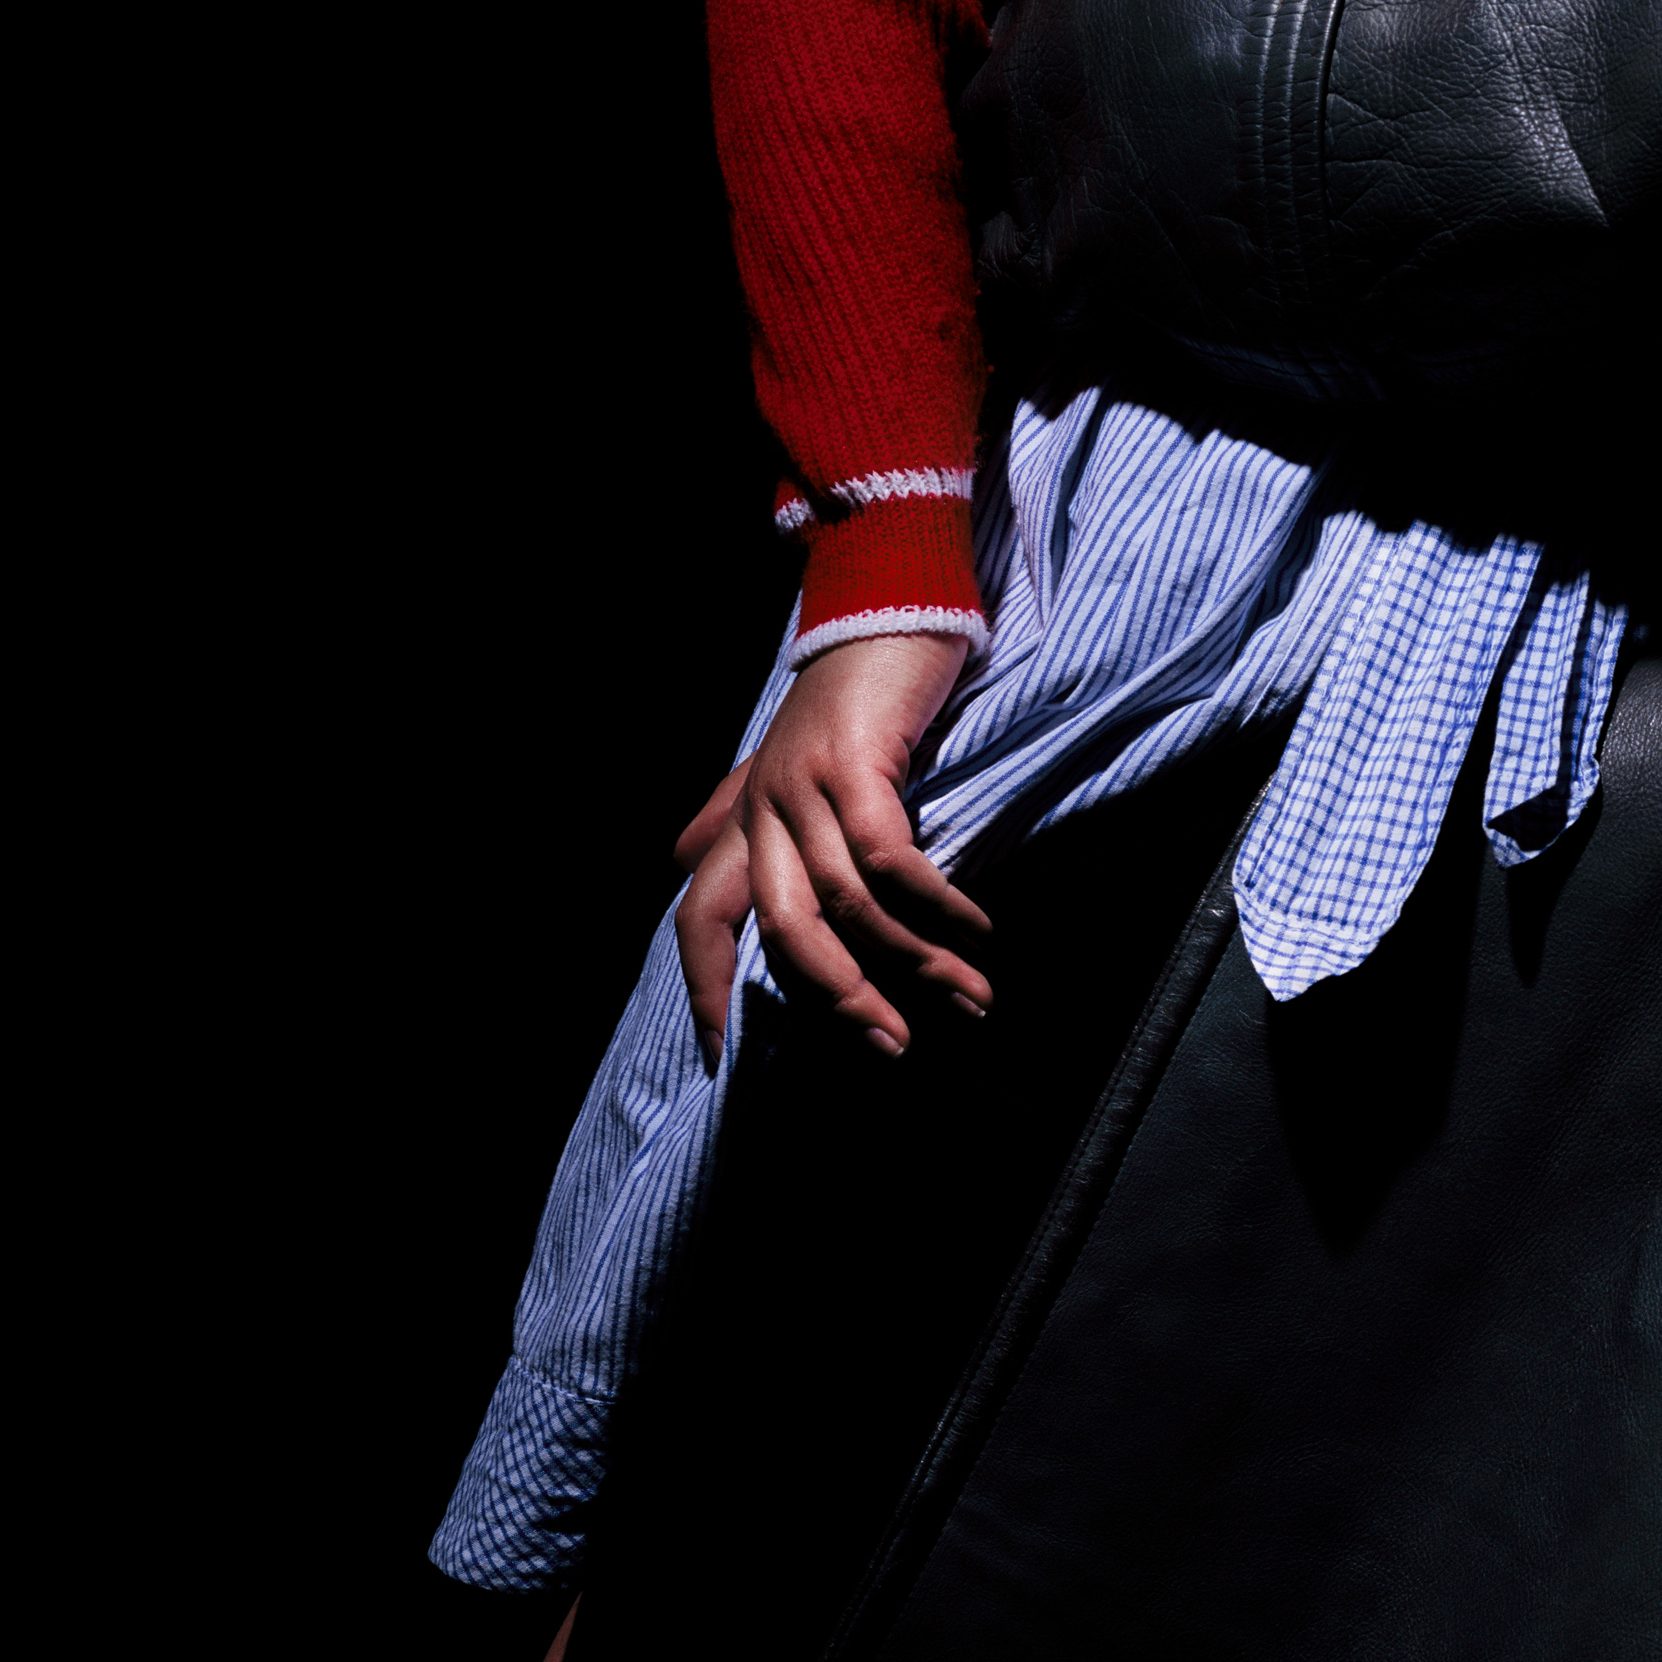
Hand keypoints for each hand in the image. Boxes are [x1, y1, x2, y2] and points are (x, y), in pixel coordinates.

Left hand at [673, 629, 986, 1064]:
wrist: (885, 598)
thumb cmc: (849, 686)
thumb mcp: (786, 756)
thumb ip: (738, 807)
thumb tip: (683, 859)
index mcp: (742, 817)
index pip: (700, 920)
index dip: (705, 991)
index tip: (724, 1062)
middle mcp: (761, 807)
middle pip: (781, 932)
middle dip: (838, 1001)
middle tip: (893, 1047)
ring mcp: (803, 784)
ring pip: (846, 905)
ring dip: (913, 960)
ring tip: (969, 995)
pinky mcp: (853, 762)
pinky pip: (891, 857)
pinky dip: (936, 901)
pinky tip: (978, 926)